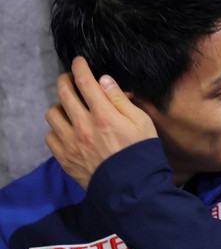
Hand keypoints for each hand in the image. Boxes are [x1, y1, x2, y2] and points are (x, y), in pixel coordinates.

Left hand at [45, 56, 157, 188]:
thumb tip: (105, 81)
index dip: (80, 67)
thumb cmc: (141, 153)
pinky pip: (50, 136)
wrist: (132, 187)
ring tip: (70, 108)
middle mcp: (84, 126)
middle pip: (64, 93)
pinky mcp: (65, 158)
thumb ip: (121, 100)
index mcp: (105, 116)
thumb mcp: (142, 122)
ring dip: (60, 106)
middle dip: (65, 79)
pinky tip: (68, 130)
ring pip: (53, 113)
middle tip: (69, 78)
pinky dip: (57, 129)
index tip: (78, 61)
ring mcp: (71, 143)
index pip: (85, 82)